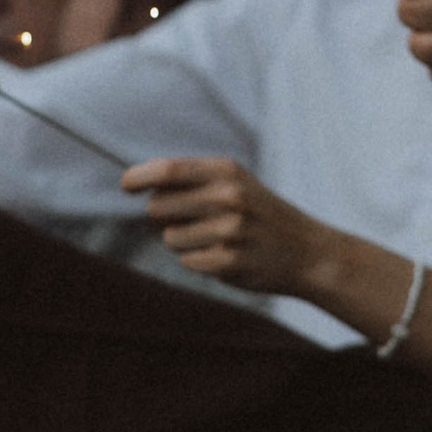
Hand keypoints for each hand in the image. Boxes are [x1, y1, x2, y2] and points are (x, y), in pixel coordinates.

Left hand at [122, 156, 338, 297]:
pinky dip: (198, 261)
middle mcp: (228, 197)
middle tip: (187, 220)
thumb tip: (141, 189)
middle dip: (161, 217)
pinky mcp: (230, 262)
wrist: (306, 251)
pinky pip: (187, 261)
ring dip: (182, 241)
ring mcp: (230, 231)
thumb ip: (192, 183)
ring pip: (170, 238)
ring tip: (214, 239)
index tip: (125, 185)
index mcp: (227, 171)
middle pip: (159, 206)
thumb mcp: (234, 184)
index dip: (139, 176)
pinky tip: (225, 256)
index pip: (168, 169)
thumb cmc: (259, 214)